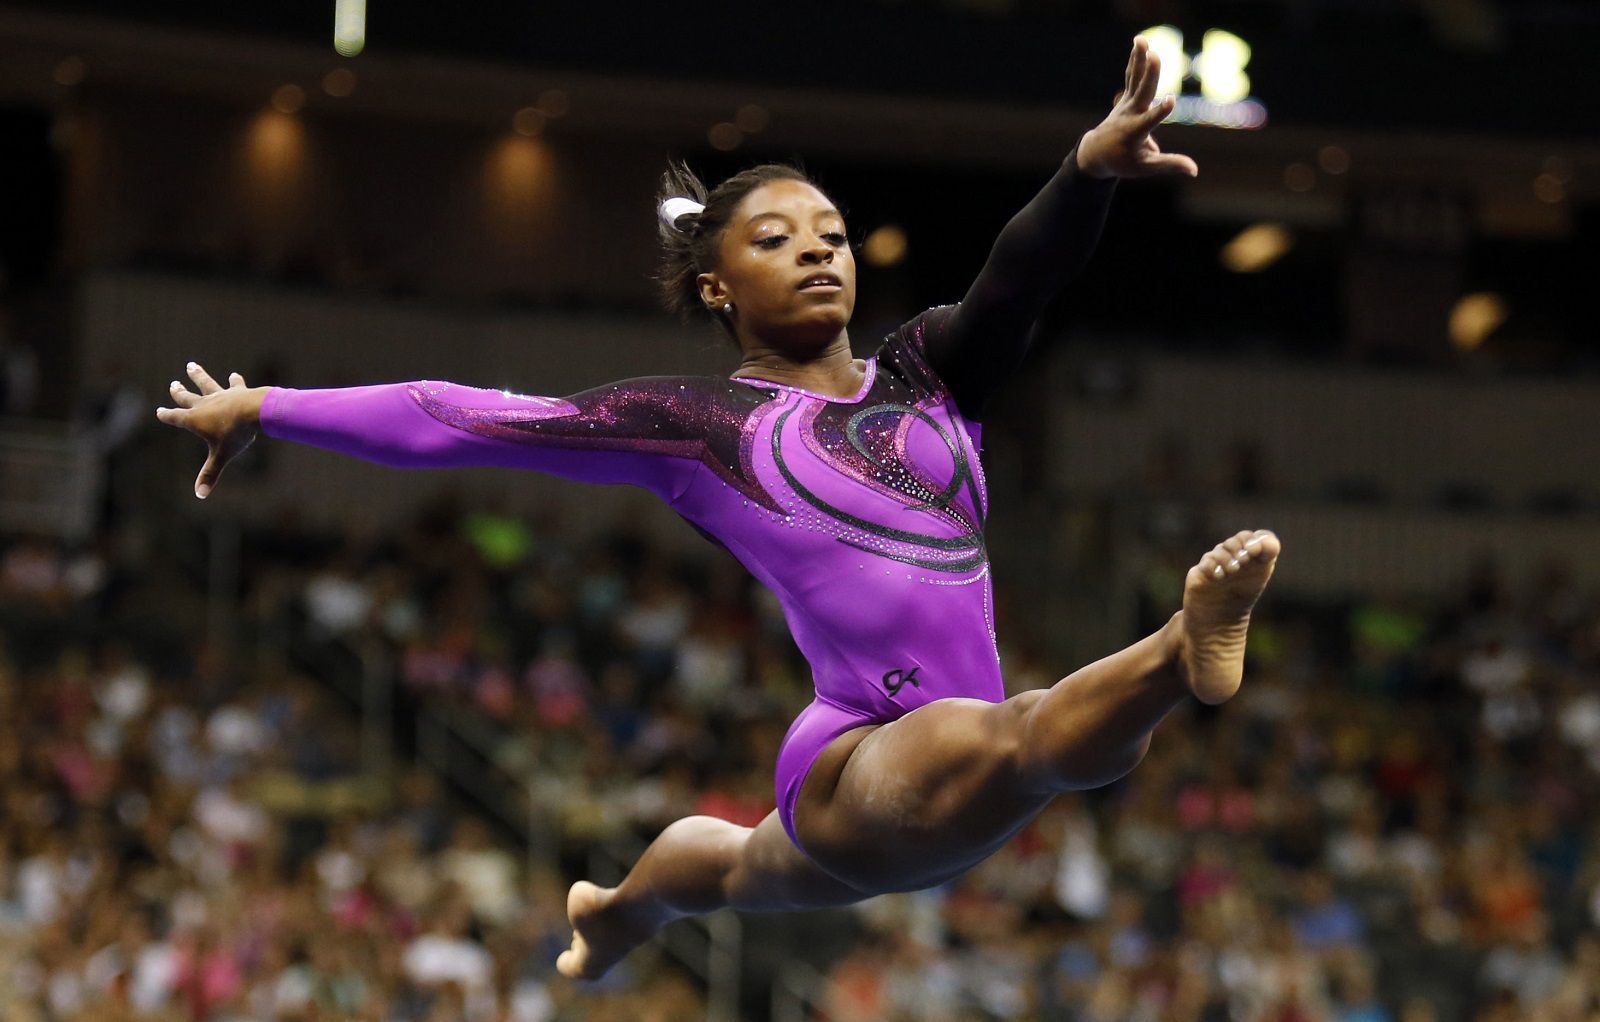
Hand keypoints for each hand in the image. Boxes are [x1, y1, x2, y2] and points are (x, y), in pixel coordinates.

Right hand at [154, 362, 266, 498]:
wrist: (255, 411)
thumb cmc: (235, 434)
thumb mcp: (221, 455)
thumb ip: (210, 474)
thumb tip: (200, 495)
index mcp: (195, 419)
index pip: (175, 417)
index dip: (166, 415)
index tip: (159, 412)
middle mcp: (205, 404)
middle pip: (187, 398)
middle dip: (179, 393)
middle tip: (173, 385)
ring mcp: (221, 395)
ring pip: (206, 383)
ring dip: (198, 375)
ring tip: (191, 365)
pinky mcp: (238, 391)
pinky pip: (234, 385)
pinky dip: (234, 381)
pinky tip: (234, 376)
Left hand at [1075, 37, 1198, 180]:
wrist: (1097, 153)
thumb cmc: (1123, 162)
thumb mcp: (1145, 167)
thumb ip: (1169, 164)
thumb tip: (1194, 171)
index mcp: (1135, 133)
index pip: (1150, 121)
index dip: (1160, 111)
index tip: (1171, 100)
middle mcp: (1129, 115)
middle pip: (1142, 93)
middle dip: (1149, 75)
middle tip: (1155, 56)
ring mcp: (1126, 103)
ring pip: (1135, 79)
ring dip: (1139, 59)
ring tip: (1142, 40)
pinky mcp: (1127, 97)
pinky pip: (1132, 76)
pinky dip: (1136, 60)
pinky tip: (1140, 43)